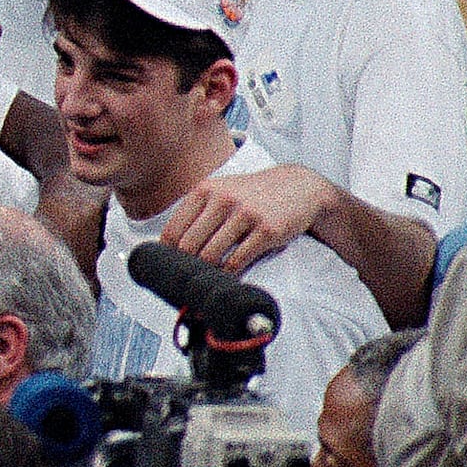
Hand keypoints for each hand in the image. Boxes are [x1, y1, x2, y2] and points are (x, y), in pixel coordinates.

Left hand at [163, 164, 333, 274]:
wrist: (299, 187)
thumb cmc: (253, 194)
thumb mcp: (220, 190)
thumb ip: (196, 211)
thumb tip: (168, 244)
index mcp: (204, 190)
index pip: (174, 230)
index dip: (167, 254)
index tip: (169, 267)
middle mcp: (222, 200)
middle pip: (189, 245)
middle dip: (186, 266)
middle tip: (188, 279)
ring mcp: (245, 214)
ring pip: (211, 255)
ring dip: (207, 272)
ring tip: (206, 279)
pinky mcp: (267, 230)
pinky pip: (238, 260)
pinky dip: (229, 273)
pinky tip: (227, 277)